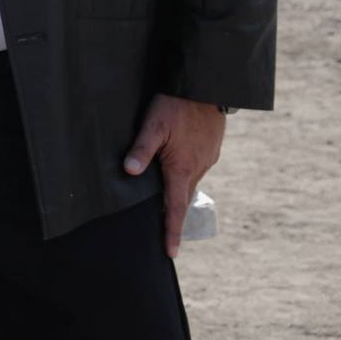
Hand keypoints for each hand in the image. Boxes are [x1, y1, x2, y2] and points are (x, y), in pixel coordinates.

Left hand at [123, 93, 226, 257]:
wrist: (208, 86)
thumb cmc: (176, 105)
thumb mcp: (153, 125)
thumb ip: (141, 149)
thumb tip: (129, 172)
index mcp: (182, 168)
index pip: (175, 208)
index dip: (171, 231)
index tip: (170, 253)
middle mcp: (198, 169)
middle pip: (183, 199)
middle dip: (174, 217)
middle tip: (165, 234)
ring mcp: (207, 159)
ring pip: (190, 183)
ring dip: (179, 194)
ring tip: (167, 204)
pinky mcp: (211, 149)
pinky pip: (197, 170)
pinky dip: (186, 177)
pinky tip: (177, 172)